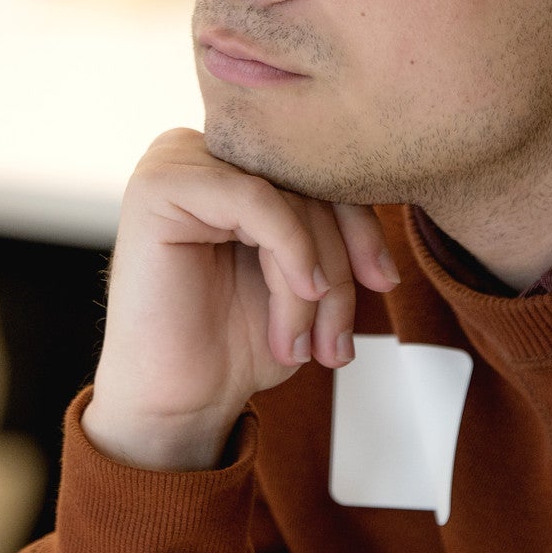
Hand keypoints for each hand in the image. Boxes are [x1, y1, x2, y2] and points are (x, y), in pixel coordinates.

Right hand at [83, 128, 400, 470]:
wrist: (181, 401)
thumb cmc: (238, 340)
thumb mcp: (310, 272)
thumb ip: (336, 221)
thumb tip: (391, 184)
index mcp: (237, 162)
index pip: (321, 171)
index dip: (362, 226)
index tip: (384, 281)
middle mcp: (205, 150)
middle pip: (309, 182)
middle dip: (341, 264)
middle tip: (337, 338)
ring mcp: (177, 162)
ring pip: (289, 198)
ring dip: (316, 281)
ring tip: (306, 343)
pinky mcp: (160, 186)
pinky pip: (256, 199)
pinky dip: (292, 252)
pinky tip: (300, 296)